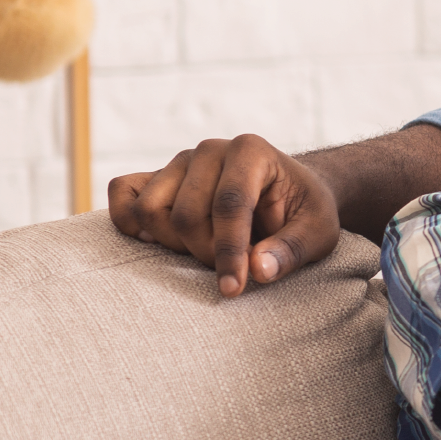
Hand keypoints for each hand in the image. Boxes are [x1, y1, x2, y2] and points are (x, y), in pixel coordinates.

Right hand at [107, 135, 340, 296]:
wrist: (290, 194)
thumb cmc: (304, 213)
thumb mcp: (318, 233)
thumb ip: (292, 250)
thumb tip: (258, 270)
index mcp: (251, 151)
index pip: (228, 205)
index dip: (229, 251)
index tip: (233, 288)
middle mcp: (210, 150)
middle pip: (185, 215)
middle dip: (206, 254)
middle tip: (233, 267)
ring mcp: (178, 162)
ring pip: (150, 212)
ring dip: (173, 244)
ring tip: (206, 250)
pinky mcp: (156, 176)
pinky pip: (122, 193)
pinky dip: (129, 222)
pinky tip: (158, 243)